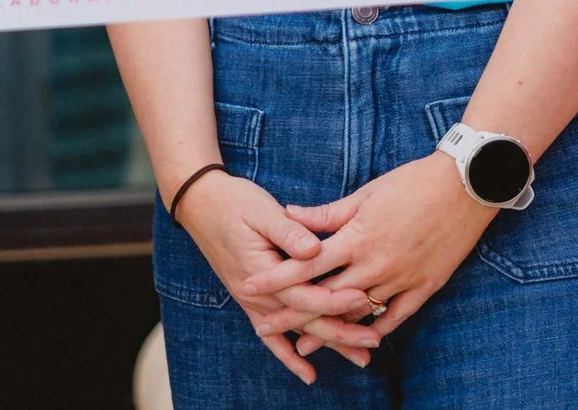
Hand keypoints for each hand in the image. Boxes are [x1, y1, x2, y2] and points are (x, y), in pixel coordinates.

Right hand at [173, 171, 379, 379]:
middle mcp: (260, 294)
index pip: (305, 293)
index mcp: (265, 271)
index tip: (364, 298)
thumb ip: (289, 231)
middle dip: (342, 333)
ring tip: (360, 357)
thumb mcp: (262, 211)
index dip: (335, 298)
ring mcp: (256, 301)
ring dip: (328, 344)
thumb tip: (313, 248)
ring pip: (297, 330)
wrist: (202, 207)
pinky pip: (273, 337)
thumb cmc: (236, 204)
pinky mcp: (255, 301)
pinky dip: (290, 356)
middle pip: (306, 320)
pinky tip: (309, 374)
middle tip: (375, 341)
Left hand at [248, 154, 494, 342]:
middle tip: (264, 325)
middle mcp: (375, 263)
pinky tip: (358, 338)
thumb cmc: (415, 181)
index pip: (306, 264)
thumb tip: (289, 213)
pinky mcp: (425, 286)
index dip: (276, 277)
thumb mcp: (368, 192)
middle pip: (325, 296)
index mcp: (358, 237)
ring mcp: (401, 278)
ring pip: (357, 312)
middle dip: (291, 313)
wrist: (469, 183)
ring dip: (328, 329)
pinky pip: (395, 316)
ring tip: (303, 345)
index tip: (250, 286)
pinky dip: (374, 328)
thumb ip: (328, 212)